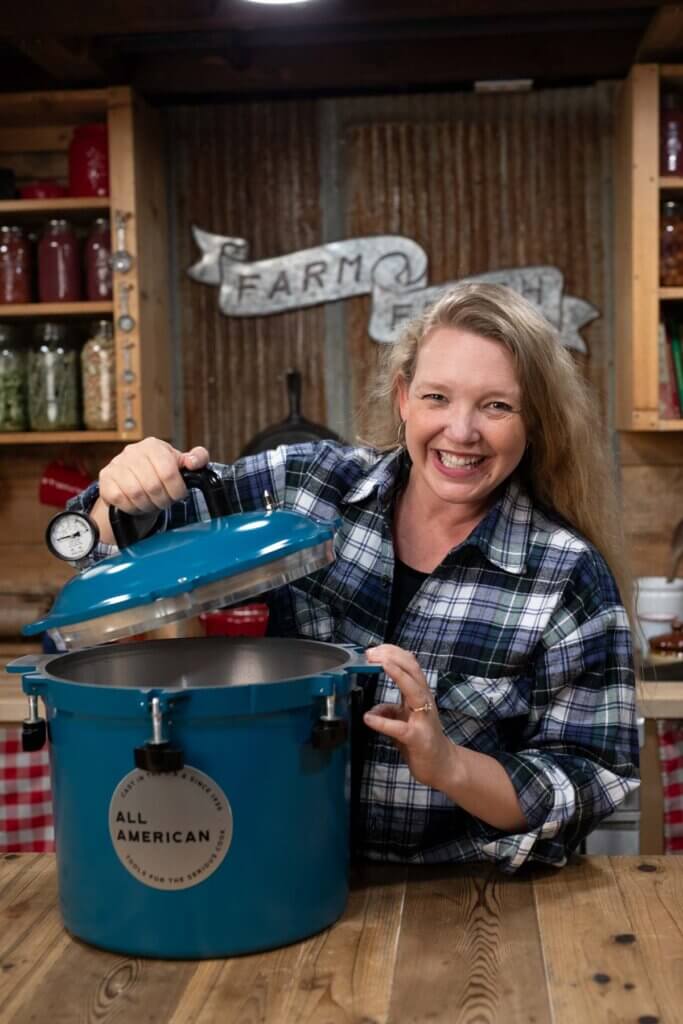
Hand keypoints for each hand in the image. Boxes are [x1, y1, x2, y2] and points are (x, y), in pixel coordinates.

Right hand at [99, 437, 209, 514]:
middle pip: (153, 486)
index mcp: (154, 446)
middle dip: (163, 500)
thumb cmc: (160, 473)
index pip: (168, 472)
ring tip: (151, 503)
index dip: (176, 490)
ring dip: (147, 505)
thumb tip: (194, 462)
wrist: (134, 481)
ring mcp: (116, 464)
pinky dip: (132, 507)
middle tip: (164, 502)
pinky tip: (137, 504)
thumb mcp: (180, 464)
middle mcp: (132, 451)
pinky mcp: (106, 479)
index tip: (178, 495)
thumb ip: (196, 459)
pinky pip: (120, 499)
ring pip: (136, 494)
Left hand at [363, 644, 456, 790]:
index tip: (373, 649)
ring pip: (414, 689)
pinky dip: (383, 722)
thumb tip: (371, 711)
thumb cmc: (422, 740)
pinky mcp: (417, 738)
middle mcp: (424, 701)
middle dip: (393, 657)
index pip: (409, 664)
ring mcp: (423, 718)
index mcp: (419, 694)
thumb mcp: (402, 722)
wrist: (442, 766)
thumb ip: (389, 712)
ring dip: (397, 674)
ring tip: (380, 665)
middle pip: (413, 669)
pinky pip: (400, 727)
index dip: (392, 652)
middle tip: (371, 653)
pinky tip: (369, 719)